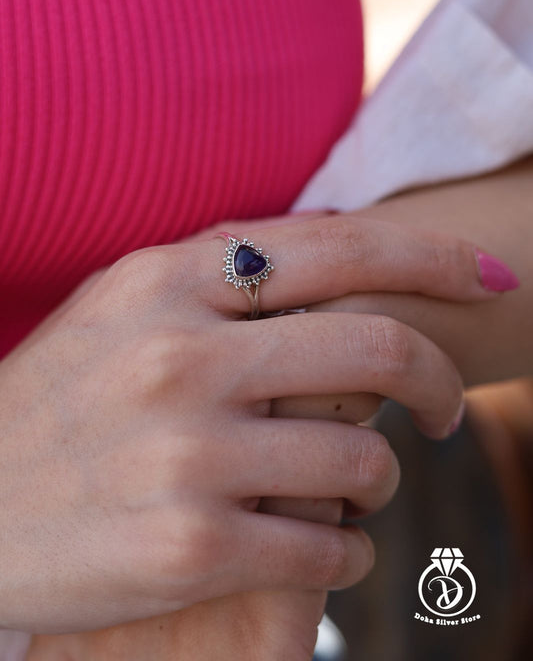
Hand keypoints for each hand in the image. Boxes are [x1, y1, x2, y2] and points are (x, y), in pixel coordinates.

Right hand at [1, 213, 492, 635]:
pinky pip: (329, 549)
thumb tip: (334, 244)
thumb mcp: (121, 306)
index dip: (430, 257)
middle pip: (376, 349)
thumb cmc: (59, 402)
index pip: (337, 249)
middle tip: (450, 407)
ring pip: (365, 462)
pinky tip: (326, 545)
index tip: (486, 277)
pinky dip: (349, 550)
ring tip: (358, 488)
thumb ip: (219, 271)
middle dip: (440, 378)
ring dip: (383, 480)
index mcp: (166, 284)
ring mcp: (186, 456)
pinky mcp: (189, 550)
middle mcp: (180, 359)